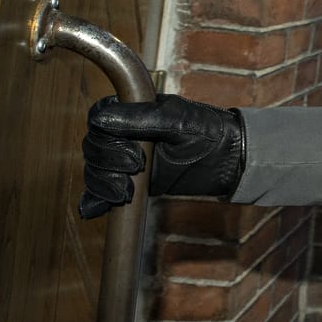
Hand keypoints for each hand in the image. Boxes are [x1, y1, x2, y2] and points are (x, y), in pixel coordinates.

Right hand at [79, 94, 244, 218]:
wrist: (228, 160)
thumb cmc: (207, 131)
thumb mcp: (177, 121)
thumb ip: (139, 119)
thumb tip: (100, 118)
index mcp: (132, 111)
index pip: (98, 120)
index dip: (107, 138)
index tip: (134, 154)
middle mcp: (124, 134)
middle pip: (94, 148)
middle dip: (108, 163)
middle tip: (136, 170)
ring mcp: (125, 160)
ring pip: (96, 171)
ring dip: (103, 183)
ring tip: (126, 192)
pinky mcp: (131, 182)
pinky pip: (102, 192)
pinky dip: (94, 200)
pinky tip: (93, 209)